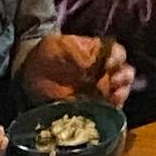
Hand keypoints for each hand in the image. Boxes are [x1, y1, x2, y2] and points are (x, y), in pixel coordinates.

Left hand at [16, 32, 136, 110]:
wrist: (30, 70)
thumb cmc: (48, 52)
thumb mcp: (61, 45)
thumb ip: (79, 53)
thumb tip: (95, 64)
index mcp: (99, 53)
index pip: (118, 54)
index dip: (117, 59)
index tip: (108, 65)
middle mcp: (104, 71)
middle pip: (125, 74)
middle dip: (123, 79)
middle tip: (113, 83)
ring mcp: (99, 89)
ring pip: (121, 92)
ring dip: (120, 94)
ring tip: (112, 98)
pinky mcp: (92, 106)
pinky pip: (108, 110)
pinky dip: (110, 110)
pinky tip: (106, 109)